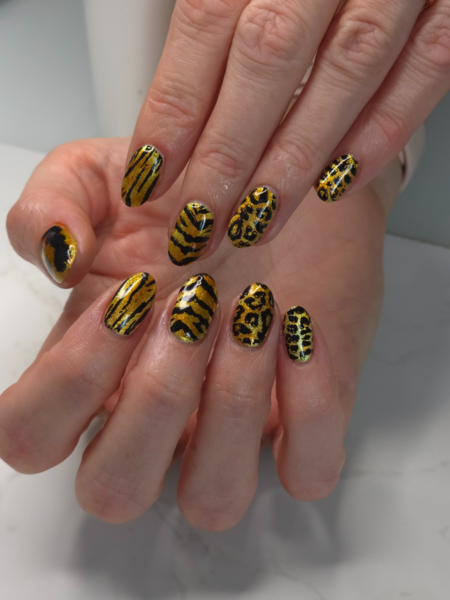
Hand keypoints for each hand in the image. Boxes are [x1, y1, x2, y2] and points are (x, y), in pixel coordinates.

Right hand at [1, 137, 386, 529]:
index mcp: (97, 370)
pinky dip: (310, 410)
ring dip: (230, 407)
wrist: (283, 186)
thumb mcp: (104, 176)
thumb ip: (52, 203)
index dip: (65, 384)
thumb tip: (58, 258)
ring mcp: (232, 429)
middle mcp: (159, 416)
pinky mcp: (304, 422)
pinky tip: (302, 330)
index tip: (125, 301)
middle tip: (191, 309)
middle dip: (153, 400)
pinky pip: (307, 472)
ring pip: (211, 501)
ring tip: (253, 313)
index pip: (31, 437)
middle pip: (113, 491)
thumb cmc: (192, 191)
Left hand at [121, 0, 448, 264]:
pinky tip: (338, 183)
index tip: (150, 172)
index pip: (206, 22)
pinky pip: (427, 66)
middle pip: (266, 60)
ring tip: (256, 221)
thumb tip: (173, 101)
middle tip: (197, 223)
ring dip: (294, 163)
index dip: (176, 108)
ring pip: (343, 74)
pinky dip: (381, 132)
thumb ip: (222, 10)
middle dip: (226, 157)